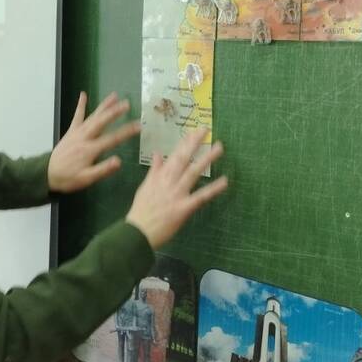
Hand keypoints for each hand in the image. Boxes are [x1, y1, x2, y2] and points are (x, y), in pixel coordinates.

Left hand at [48, 92, 140, 193]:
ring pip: (92, 116)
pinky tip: (83, 95)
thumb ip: (102, 170)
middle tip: (127, 104)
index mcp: (90, 150)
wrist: (47, 174)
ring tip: (114, 96)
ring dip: (103, 106)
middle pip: (102, 122)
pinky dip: (80, 105)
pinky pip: (77, 116)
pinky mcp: (71, 131)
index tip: (139, 126)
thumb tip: (118, 161)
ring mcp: (77, 133)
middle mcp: (84, 138)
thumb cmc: (68, 178)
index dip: (126, 132)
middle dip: (114, 112)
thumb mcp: (86, 179)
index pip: (112, 139)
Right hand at [126, 128, 227, 249]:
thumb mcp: (145, 187)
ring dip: (206, 159)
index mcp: (159, 176)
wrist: (137, 232)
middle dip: (194, 142)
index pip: (173, 155)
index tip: (194, 131)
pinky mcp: (183, 208)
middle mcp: (168, 181)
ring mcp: (177, 194)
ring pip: (193, 172)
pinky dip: (213, 189)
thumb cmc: (141, 211)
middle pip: (183, 158)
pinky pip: (200, 197)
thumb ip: (154, 170)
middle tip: (205, 129)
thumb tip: (157, 153)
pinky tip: (224, 181)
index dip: (185, 142)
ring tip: (218, 148)